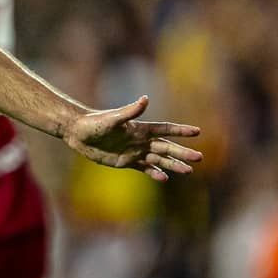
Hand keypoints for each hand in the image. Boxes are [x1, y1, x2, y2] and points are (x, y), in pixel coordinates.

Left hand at [62, 95, 201, 181]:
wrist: (78, 132)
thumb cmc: (94, 122)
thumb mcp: (113, 118)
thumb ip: (130, 111)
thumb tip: (145, 99)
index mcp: (140, 128)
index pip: (165, 130)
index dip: (181, 131)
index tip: (197, 132)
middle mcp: (140, 140)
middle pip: (166, 147)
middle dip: (183, 153)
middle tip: (200, 158)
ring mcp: (134, 151)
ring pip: (159, 159)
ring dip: (173, 165)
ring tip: (189, 171)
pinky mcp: (125, 161)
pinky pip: (144, 168)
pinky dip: (155, 173)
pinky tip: (165, 178)